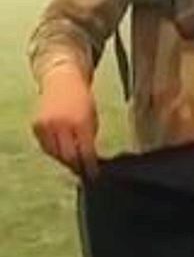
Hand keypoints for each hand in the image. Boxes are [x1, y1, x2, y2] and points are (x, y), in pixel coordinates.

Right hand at [31, 63, 98, 177]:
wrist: (62, 82)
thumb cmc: (82, 101)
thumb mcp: (92, 119)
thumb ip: (90, 139)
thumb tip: (88, 160)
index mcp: (80, 123)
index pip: (86, 152)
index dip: (90, 166)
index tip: (94, 175)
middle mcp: (61, 125)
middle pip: (68, 156)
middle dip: (77, 165)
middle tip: (83, 171)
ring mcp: (46, 126)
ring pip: (55, 153)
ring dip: (64, 159)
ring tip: (74, 161)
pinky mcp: (36, 126)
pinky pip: (45, 146)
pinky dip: (54, 151)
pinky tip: (61, 151)